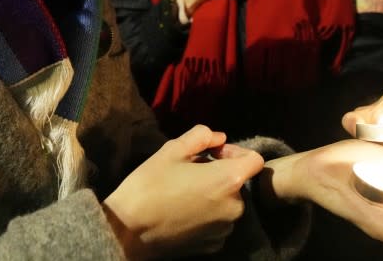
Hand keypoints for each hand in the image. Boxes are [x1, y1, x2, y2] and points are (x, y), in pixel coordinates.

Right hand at [103, 125, 263, 259]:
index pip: (254, 161)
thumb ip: (201, 136)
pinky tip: (184, 212)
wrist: (128, 231)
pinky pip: (218, 223)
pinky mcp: (213, 246)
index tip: (213, 154)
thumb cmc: (150, 185)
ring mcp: (225, 229)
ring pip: (228, 203)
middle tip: (192, 171)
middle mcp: (235, 207)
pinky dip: (207, 215)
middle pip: (238, 182)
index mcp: (229, 180)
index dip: (236, 152)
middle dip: (220, 173)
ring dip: (214, 194)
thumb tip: (219, 137)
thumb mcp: (172, 150)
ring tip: (185, 192)